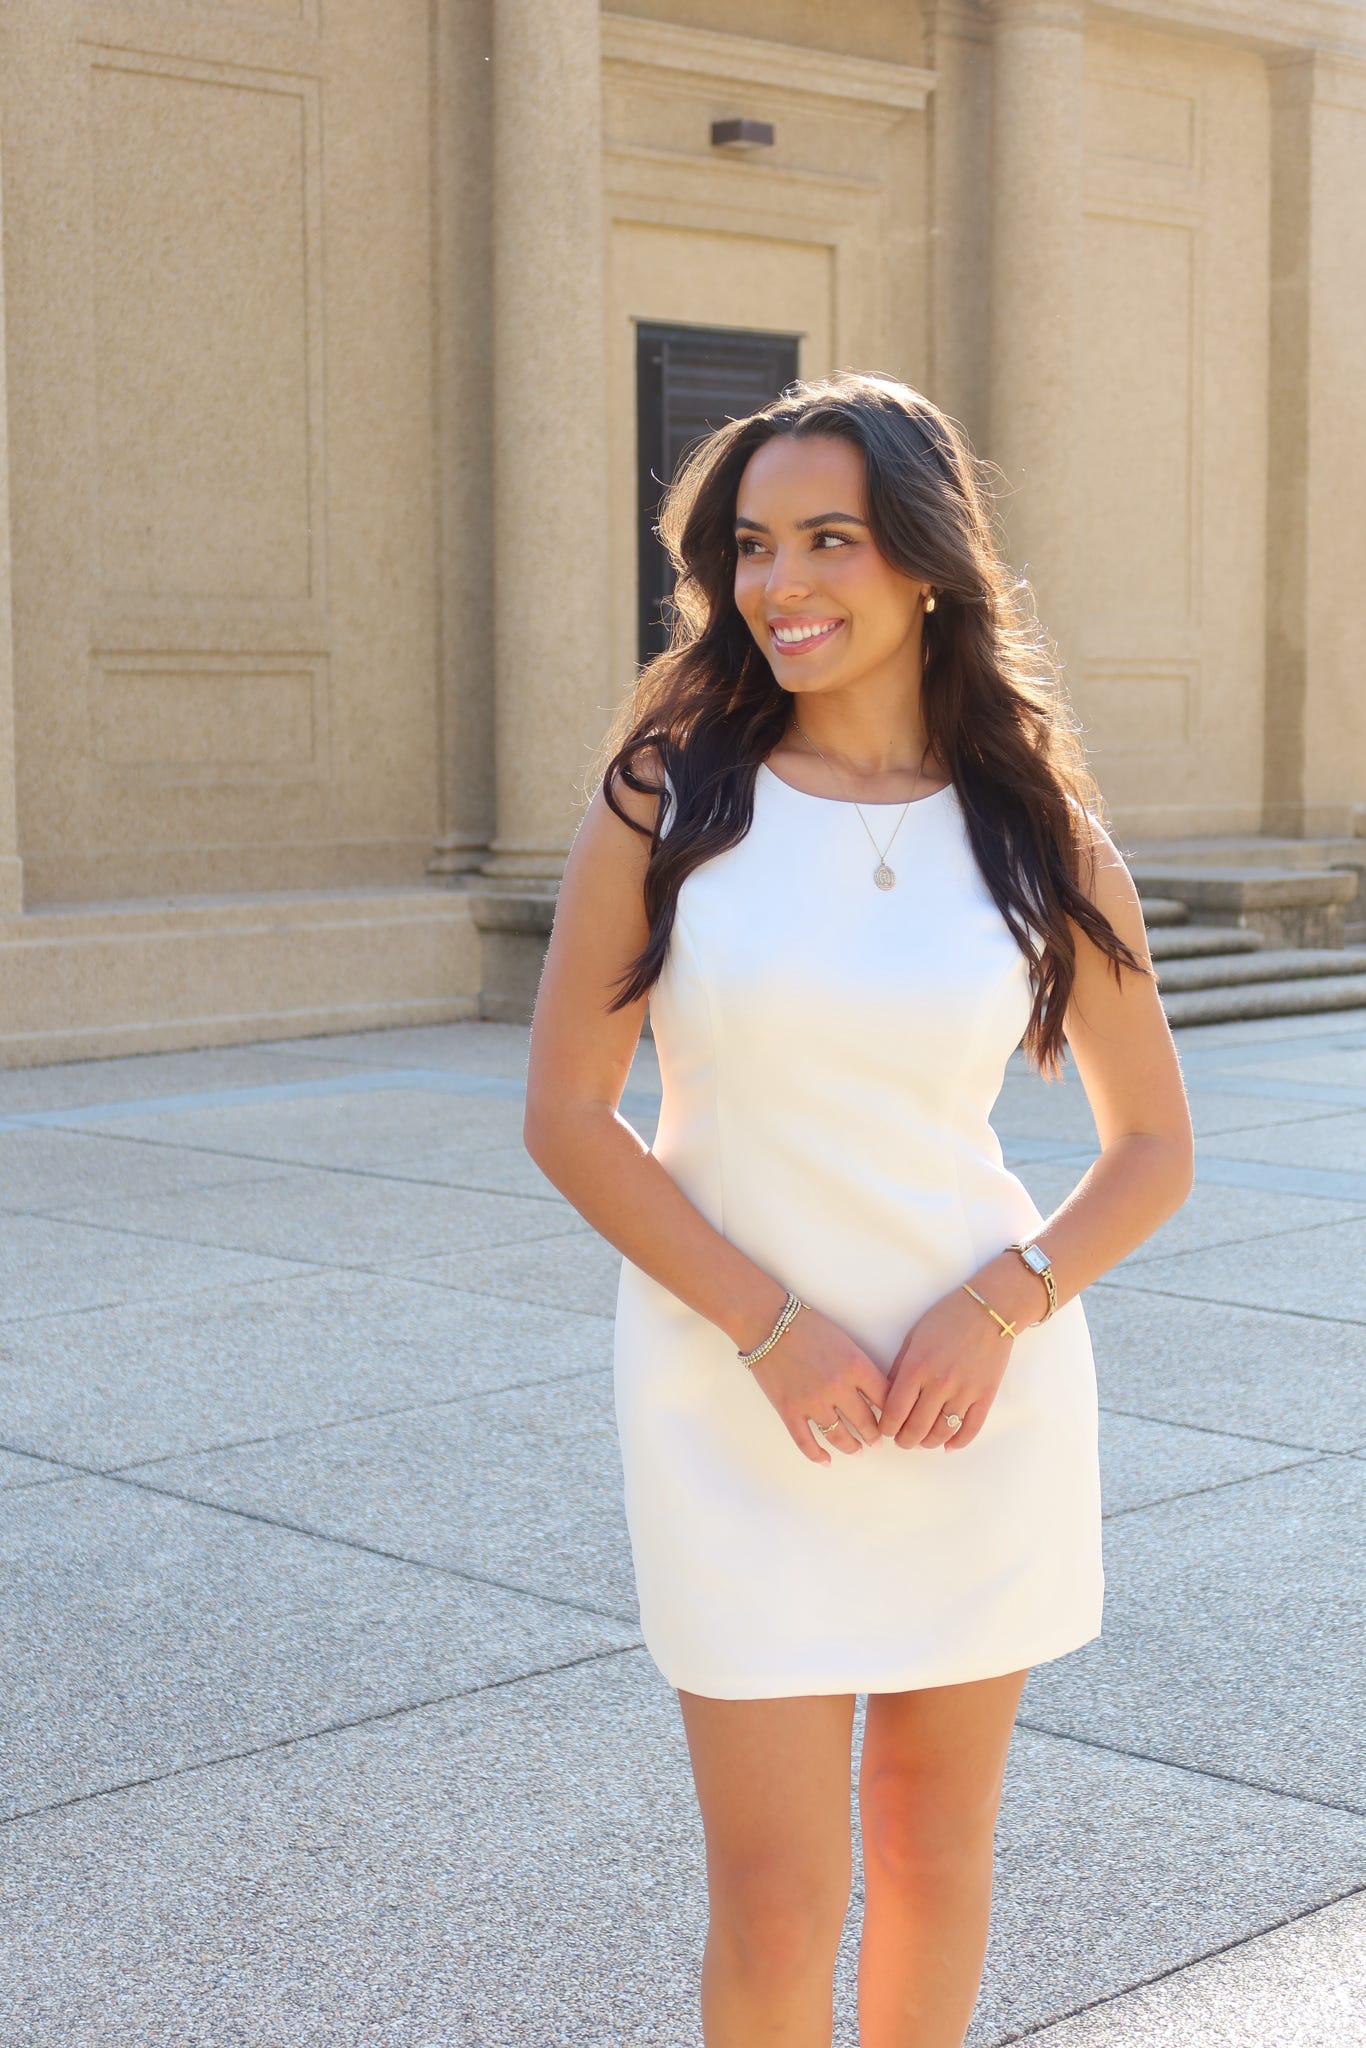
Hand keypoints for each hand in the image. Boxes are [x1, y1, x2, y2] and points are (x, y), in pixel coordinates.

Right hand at [746, 1304, 890, 1465]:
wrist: (767, 1321)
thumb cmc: (807, 1325)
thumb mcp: (844, 1341)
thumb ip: (860, 1368)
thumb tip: (874, 1395)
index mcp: (856, 1366)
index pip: (886, 1399)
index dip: (893, 1414)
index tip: (894, 1420)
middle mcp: (837, 1387)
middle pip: (866, 1423)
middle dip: (874, 1435)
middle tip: (877, 1440)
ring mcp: (812, 1401)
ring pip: (840, 1436)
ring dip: (852, 1447)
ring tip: (857, 1450)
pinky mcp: (789, 1410)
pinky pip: (806, 1442)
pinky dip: (818, 1455)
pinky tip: (827, 1460)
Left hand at [877, 1283, 1014, 1451]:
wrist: (990, 1309)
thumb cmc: (947, 1318)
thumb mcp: (913, 1338)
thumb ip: (899, 1368)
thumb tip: (888, 1398)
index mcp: (917, 1367)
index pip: (895, 1411)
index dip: (886, 1427)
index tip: (884, 1430)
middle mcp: (940, 1383)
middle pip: (917, 1428)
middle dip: (905, 1440)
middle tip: (901, 1440)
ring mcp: (965, 1391)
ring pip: (942, 1433)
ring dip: (928, 1443)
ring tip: (922, 1441)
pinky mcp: (986, 1396)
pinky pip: (970, 1429)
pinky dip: (957, 1443)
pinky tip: (948, 1446)